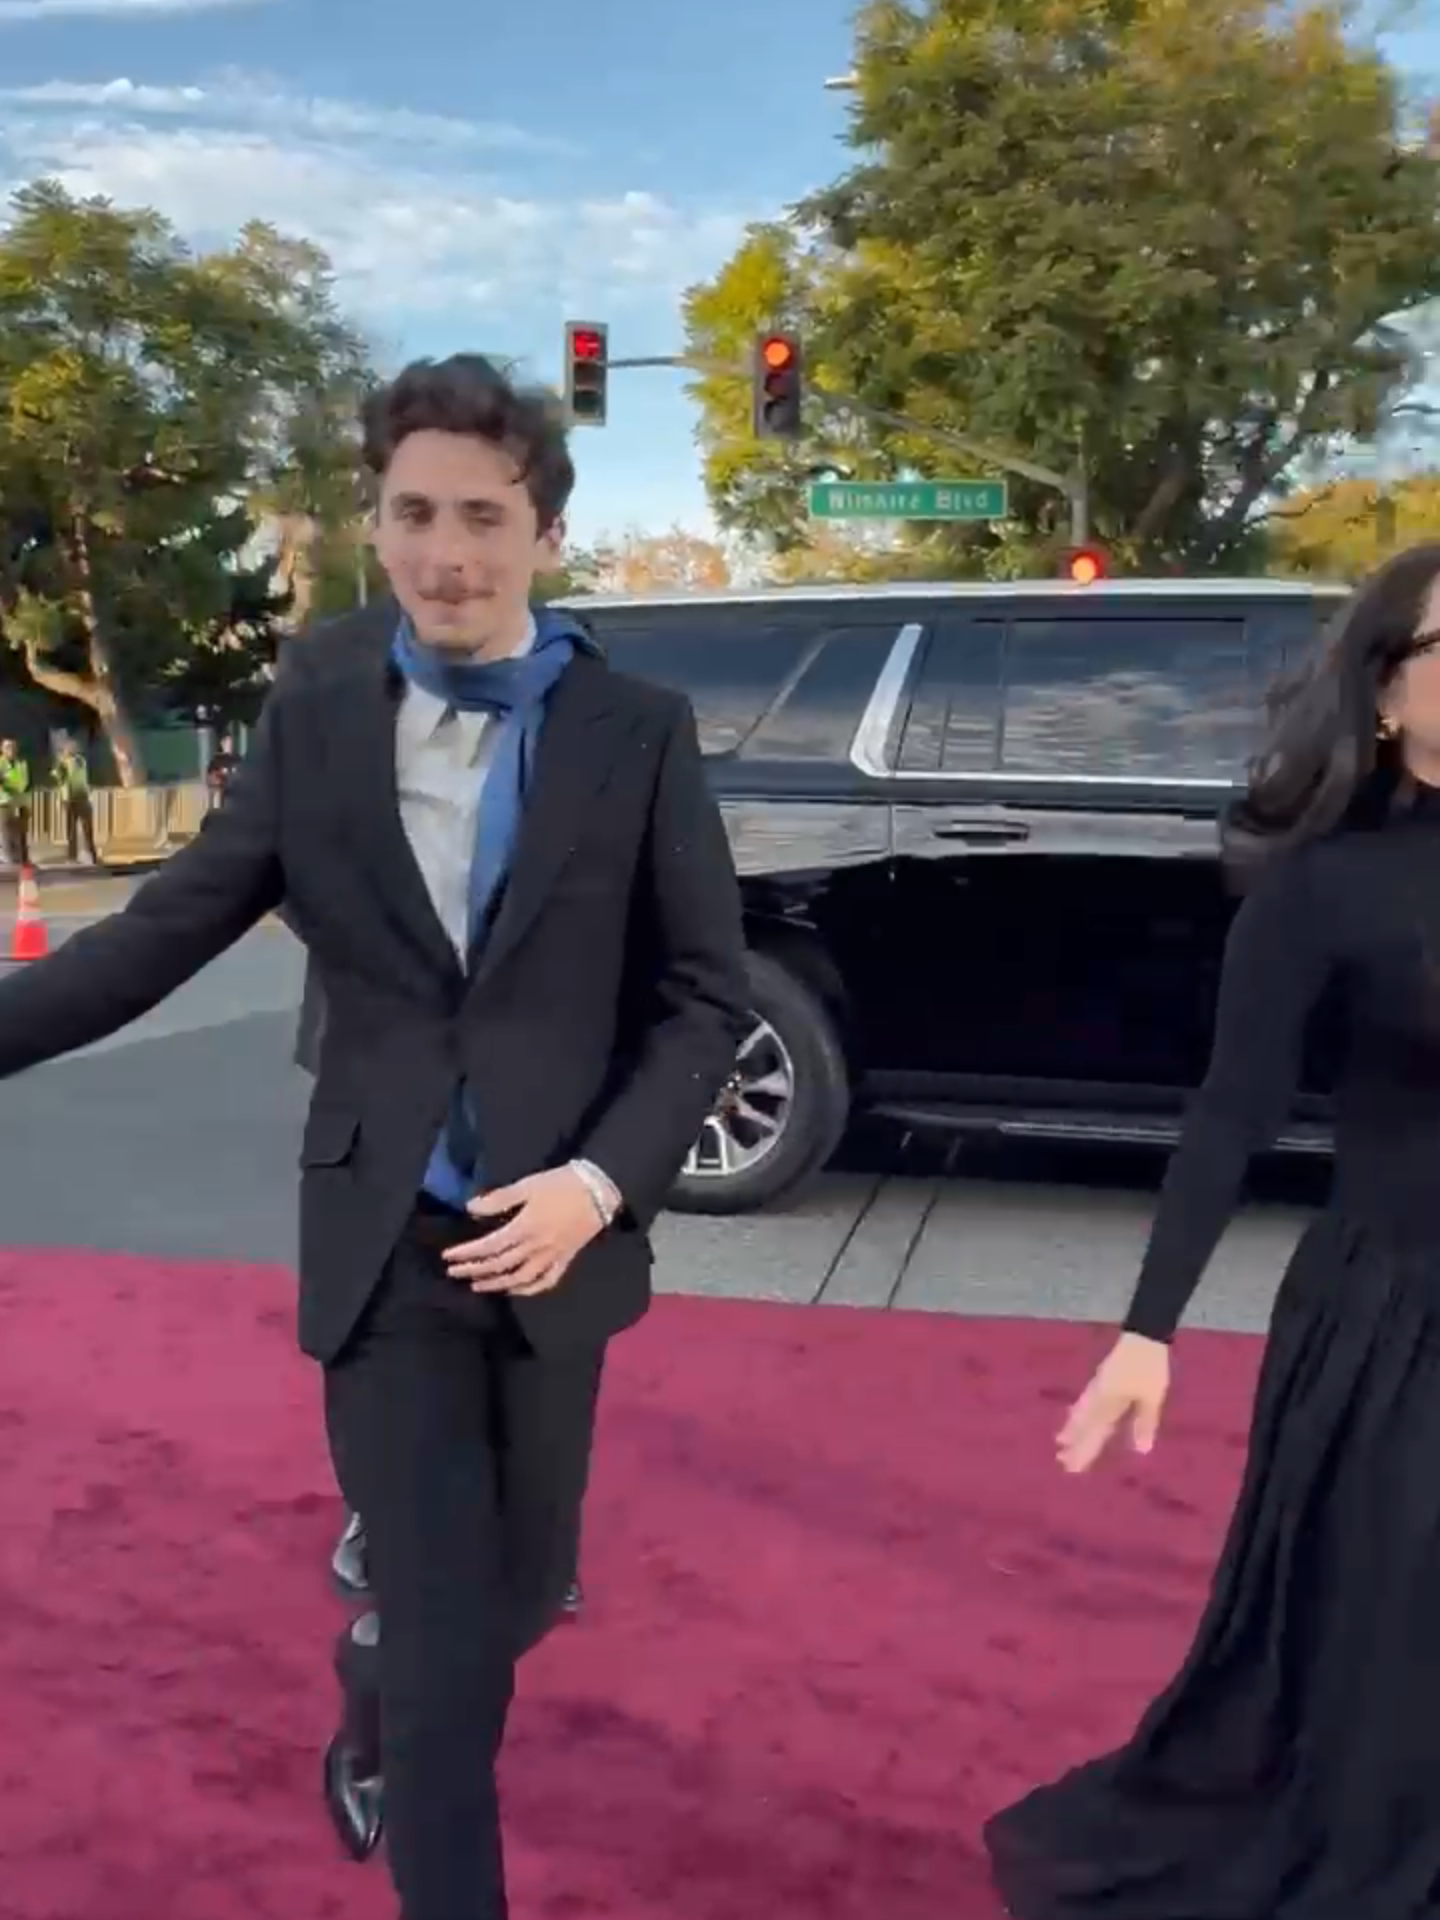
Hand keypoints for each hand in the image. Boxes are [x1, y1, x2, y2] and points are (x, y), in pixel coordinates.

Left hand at [442, 1168, 604, 1296]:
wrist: (599, 1190)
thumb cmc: (561, 1184)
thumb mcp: (527, 1185)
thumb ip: (499, 1199)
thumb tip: (470, 1208)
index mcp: (525, 1227)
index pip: (490, 1246)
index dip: (467, 1253)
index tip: (448, 1256)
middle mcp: (537, 1247)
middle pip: (500, 1265)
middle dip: (474, 1270)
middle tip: (454, 1273)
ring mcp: (552, 1256)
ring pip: (520, 1278)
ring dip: (496, 1285)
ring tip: (477, 1286)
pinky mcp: (565, 1260)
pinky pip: (545, 1281)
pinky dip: (528, 1289)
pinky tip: (514, 1290)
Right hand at [1056, 1332, 1169, 1473]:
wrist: (1143, 1336)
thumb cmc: (1150, 1367)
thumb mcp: (1152, 1396)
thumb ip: (1144, 1423)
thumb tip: (1140, 1451)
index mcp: (1110, 1402)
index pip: (1095, 1433)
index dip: (1085, 1451)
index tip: (1073, 1467)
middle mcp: (1098, 1397)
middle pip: (1084, 1425)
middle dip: (1074, 1444)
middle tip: (1062, 1461)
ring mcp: (1097, 1387)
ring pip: (1081, 1413)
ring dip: (1072, 1428)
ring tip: (1060, 1442)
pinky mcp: (1100, 1380)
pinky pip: (1084, 1402)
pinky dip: (1077, 1413)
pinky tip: (1074, 1414)